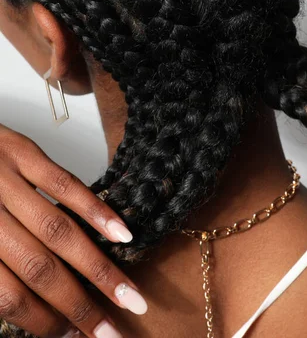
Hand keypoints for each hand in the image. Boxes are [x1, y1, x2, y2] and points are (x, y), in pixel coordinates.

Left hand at [0, 124, 146, 337]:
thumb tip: (32, 310)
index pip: (10, 296)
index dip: (44, 323)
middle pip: (38, 269)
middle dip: (79, 306)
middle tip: (112, 332)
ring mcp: (4, 180)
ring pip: (57, 232)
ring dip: (98, 268)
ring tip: (129, 295)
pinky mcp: (22, 152)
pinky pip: (63, 184)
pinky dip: (95, 210)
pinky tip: (122, 233)